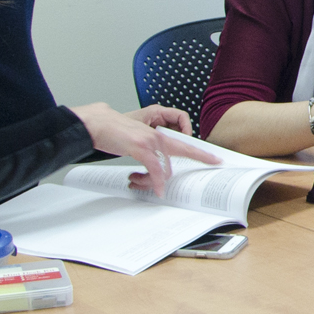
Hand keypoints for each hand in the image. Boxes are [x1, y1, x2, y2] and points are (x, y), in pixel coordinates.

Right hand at [70, 103, 221, 195]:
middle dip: (189, 166)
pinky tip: (158, 189)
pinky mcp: (141, 147)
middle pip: (183, 154)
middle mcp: (158, 136)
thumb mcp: (137, 141)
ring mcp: (151, 141)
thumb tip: (155, 168)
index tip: (216, 159)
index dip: (202, 153)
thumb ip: (149, 151)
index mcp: (159, 135)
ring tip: (137, 182)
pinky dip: (157, 181)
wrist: (97, 124)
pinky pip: (155, 169)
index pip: (186, 144)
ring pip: (165, 167)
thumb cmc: (115, 133)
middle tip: (191, 174)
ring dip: (153, 181)